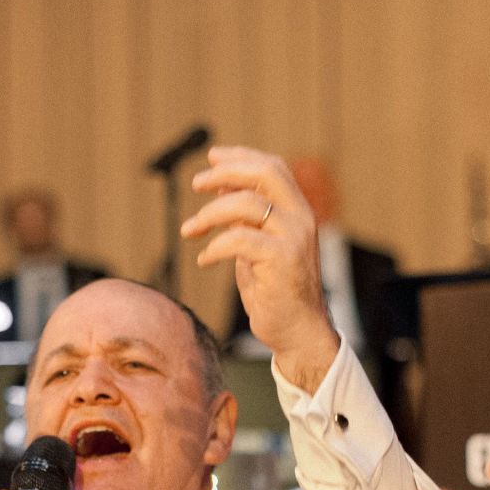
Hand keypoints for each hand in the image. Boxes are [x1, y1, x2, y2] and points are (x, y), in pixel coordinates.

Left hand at [183, 147, 339, 390]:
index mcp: (298, 211)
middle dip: (225, 172)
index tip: (212, 158)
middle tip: (197, 183)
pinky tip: (204, 259)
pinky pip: (238, 239)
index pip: (273, 167)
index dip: (241, 157)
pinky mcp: (281, 259)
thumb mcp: (257, 247)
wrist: (297, 332)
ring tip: (189, 230)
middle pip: (264, 173)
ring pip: (245, 204)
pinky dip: (214, 246)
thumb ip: (245, 218)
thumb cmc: (274, 291)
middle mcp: (300, 218)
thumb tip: (222, 187)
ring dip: (209, 213)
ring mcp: (293, 237)